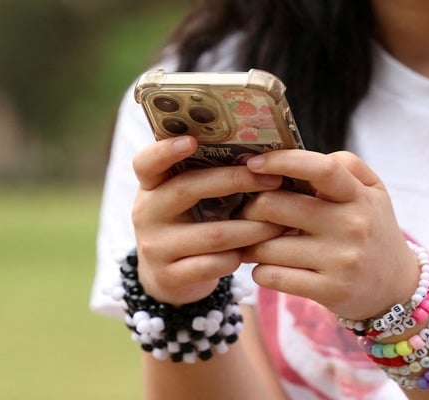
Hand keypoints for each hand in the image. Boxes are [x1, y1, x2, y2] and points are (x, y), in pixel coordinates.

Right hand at [131, 136, 287, 304]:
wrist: (168, 277)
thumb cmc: (189, 224)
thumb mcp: (187, 199)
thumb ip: (207, 176)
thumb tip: (262, 154)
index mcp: (151, 186)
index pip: (146, 162)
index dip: (165, 150)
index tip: (191, 140)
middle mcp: (146, 213)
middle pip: (188, 189)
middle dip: (236, 181)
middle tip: (273, 179)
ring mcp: (155, 247)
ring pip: (212, 234)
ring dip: (253, 227)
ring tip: (281, 222)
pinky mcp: (170, 276)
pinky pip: (214, 264)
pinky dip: (241, 256)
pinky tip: (260, 252)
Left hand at [240, 150, 418, 319]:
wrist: (398, 288)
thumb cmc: (373, 230)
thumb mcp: (374, 192)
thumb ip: (346, 165)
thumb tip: (306, 157)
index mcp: (358, 197)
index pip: (320, 168)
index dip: (281, 161)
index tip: (254, 163)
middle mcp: (351, 226)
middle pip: (275, 206)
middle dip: (250, 208)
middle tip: (246, 213)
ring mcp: (341, 260)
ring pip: (267, 246)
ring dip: (251, 244)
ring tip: (255, 243)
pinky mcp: (329, 291)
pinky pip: (272, 276)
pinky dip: (260, 271)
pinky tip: (267, 267)